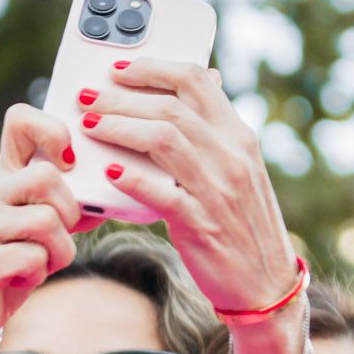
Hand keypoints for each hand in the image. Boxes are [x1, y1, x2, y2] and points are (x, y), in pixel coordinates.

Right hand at [0, 106, 81, 353]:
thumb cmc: (2, 275)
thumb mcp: (34, 238)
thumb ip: (61, 215)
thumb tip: (101, 204)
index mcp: (0, 182)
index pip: (20, 122)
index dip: (52, 130)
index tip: (67, 161)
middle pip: (47, 177)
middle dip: (68, 214)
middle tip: (56, 240)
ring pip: (47, 221)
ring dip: (58, 253)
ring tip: (37, 266)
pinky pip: (33, 259)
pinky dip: (37, 275)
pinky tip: (17, 282)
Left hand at [82, 57, 299, 314]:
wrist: (265, 284)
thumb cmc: (243, 225)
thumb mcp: (240, 171)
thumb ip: (215, 134)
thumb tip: (198, 90)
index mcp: (239, 136)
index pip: (195, 81)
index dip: (152, 69)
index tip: (119, 70)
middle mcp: (231, 156)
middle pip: (170, 106)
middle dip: (121, 97)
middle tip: (87, 97)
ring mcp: (217, 190)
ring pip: (163, 139)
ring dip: (120, 127)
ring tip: (90, 126)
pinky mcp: (201, 225)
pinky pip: (161, 194)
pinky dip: (133, 179)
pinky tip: (109, 172)